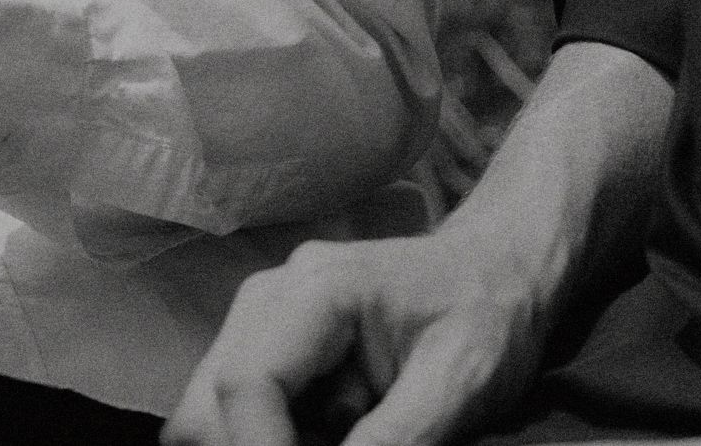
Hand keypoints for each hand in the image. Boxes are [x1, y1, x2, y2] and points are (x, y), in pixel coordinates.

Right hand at [166, 224, 550, 445]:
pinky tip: (331, 439)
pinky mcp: (269, 350)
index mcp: (314, 290)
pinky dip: (273, 442)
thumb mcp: (457, 384)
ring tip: (337, 443)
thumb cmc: (486, 315)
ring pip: (208, 417)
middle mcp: (268, 299)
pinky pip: (238, 417)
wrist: (496, 272)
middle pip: (204, 407)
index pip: (245, 387)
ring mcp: (261, 323)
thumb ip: (393, 442)